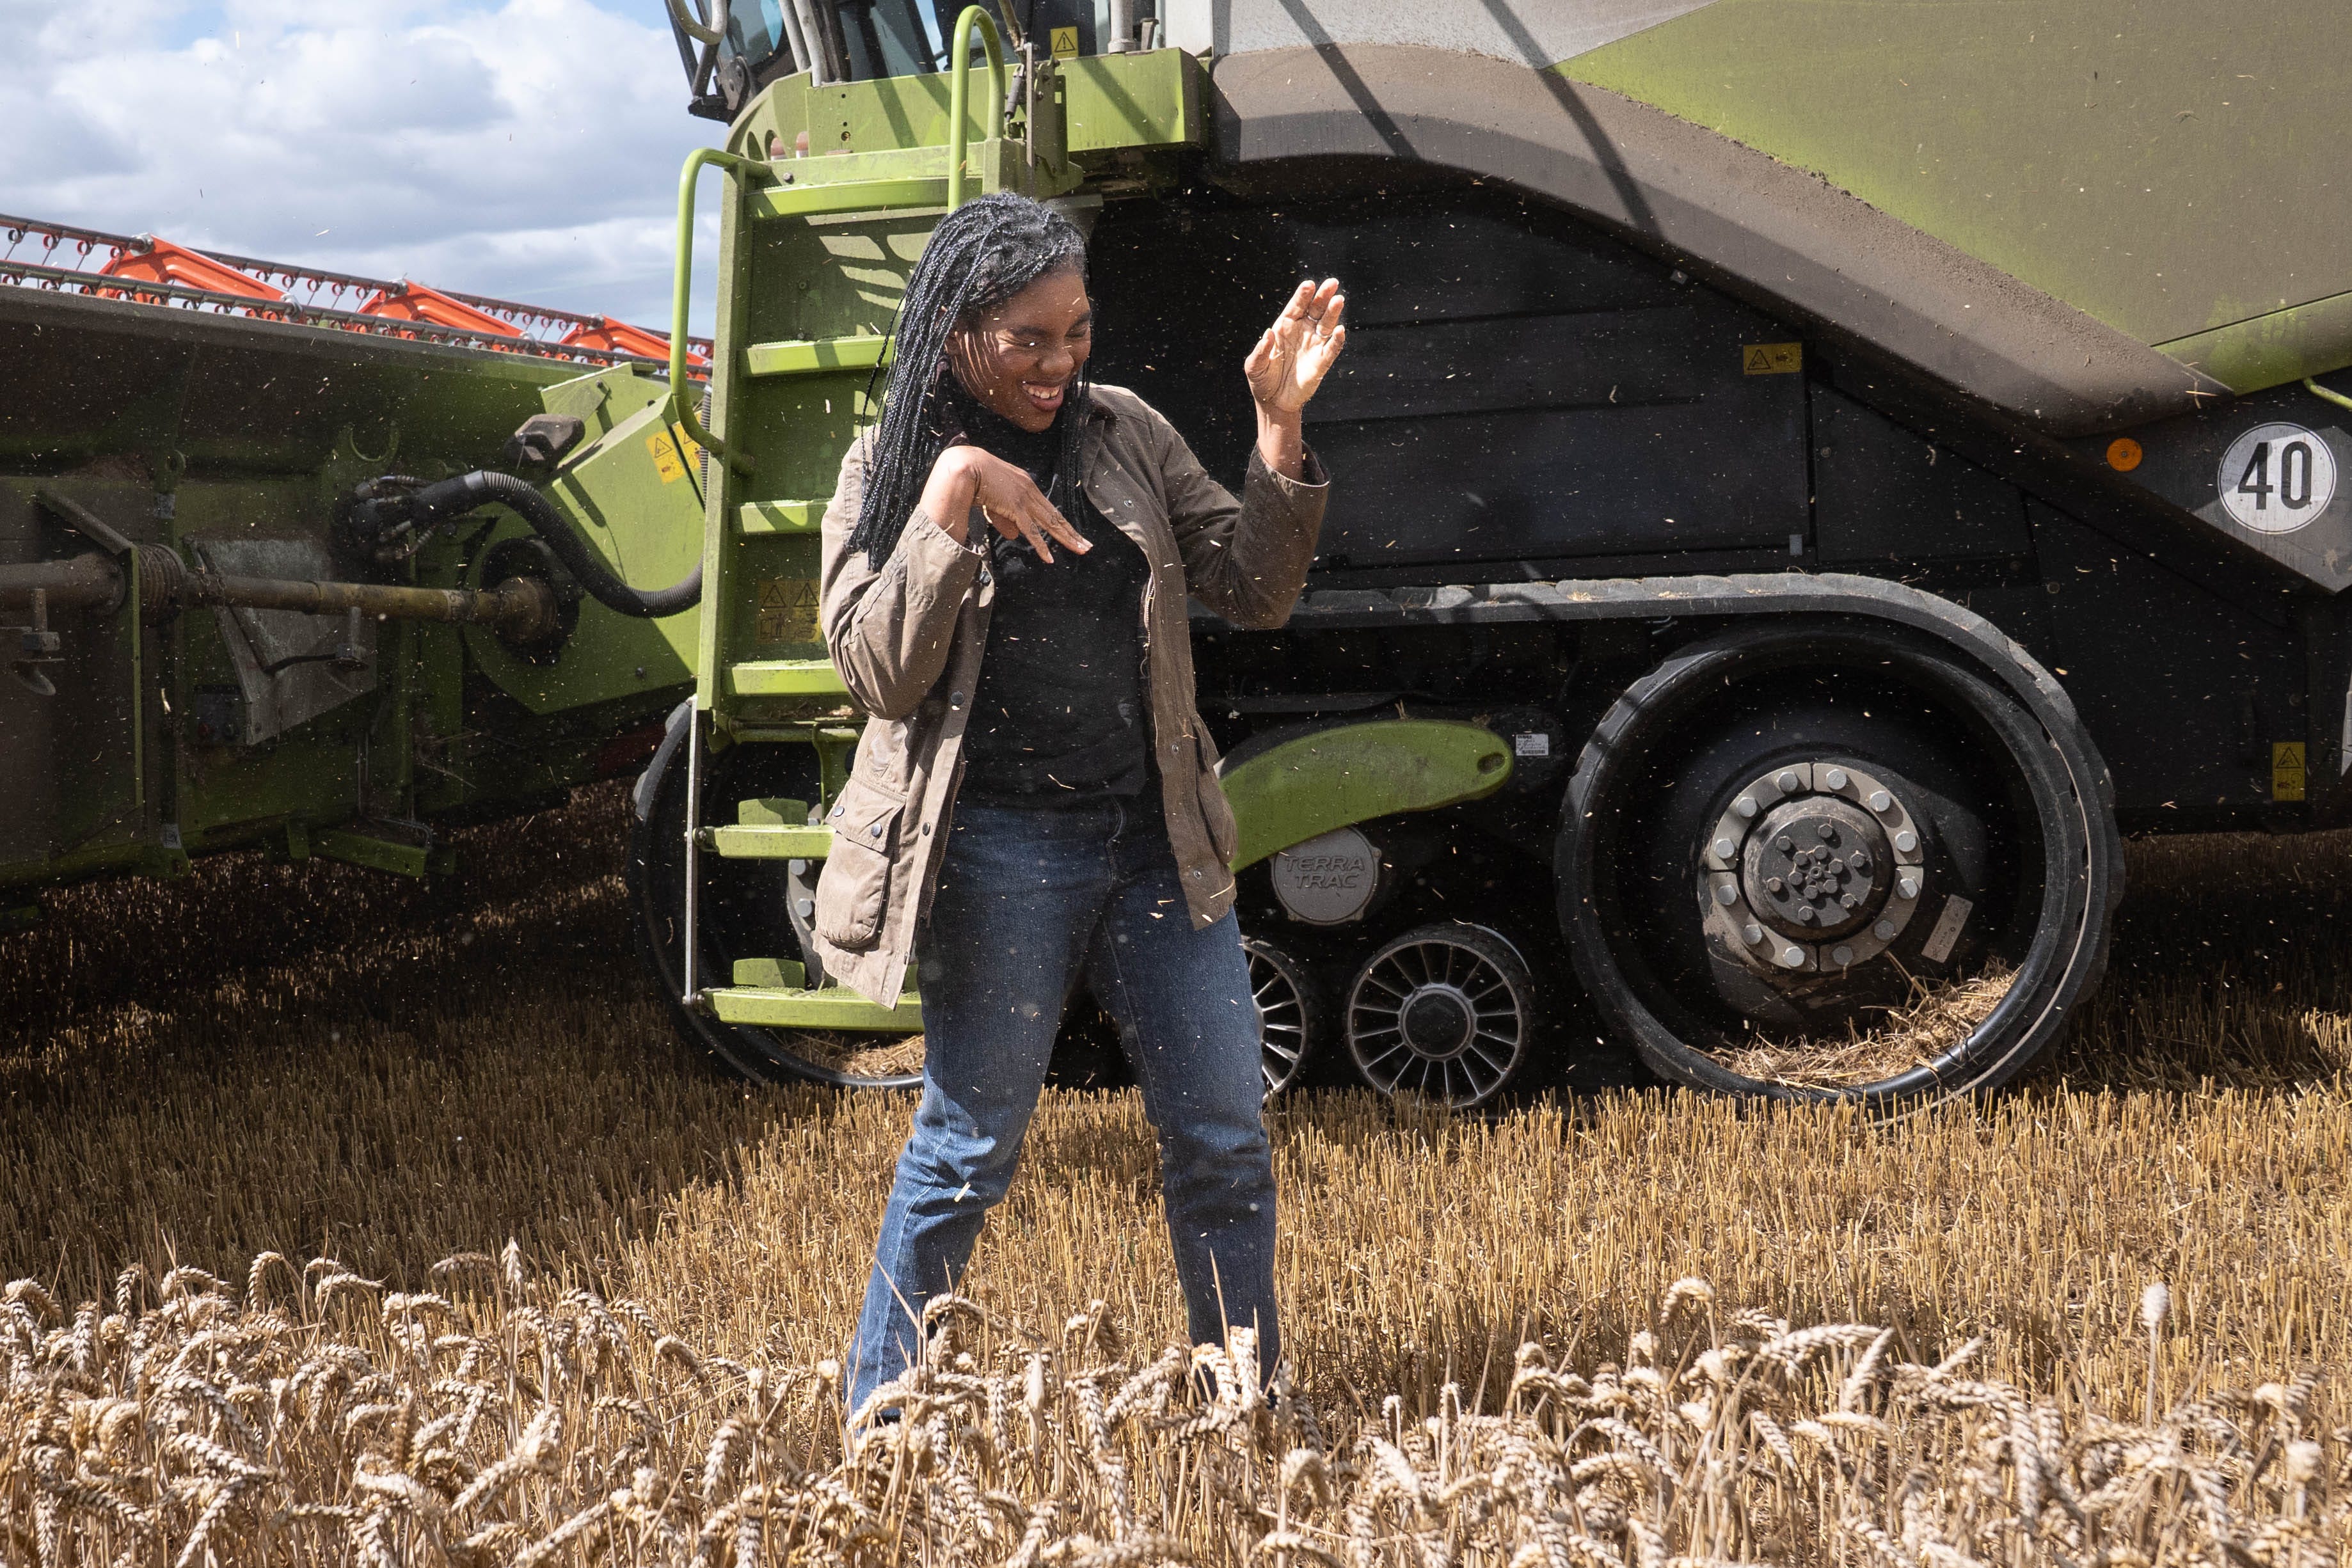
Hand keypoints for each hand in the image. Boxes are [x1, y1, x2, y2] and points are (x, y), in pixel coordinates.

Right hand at [921, 445, 1090, 563]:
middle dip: (1072, 533)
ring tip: (1081, 550)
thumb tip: (1013, 536)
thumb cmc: (974, 479)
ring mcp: (1024, 499)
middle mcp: (1030, 491)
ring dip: (1067, 539)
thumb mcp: (993, 501)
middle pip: (1055, 516)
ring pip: (1050, 524)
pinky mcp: (1015, 507)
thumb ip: (1004, 519)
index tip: (1072, 533)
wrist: (965, 466)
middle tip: (1086, 545)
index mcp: (1026, 485)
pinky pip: (1031, 531)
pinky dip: (1041, 546)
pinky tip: (1050, 558)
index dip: (1061, 523)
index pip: (1048, 508)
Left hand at [1244, 278, 1346, 416]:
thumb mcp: (1254, 366)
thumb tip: (1269, 333)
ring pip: (1326, 324)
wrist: (1274, 402)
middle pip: (1315, 310)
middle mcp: (1302, 332)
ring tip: (1338, 299)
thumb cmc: (1262, 380)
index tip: (1309, 285)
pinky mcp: (1322, 361)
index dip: (1303, 295)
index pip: (1296, 307)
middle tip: (1332, 283)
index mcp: (1285, 328)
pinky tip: (1339, 330)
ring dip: (1333, 312)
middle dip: (1323, 296)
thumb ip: (1261, 350)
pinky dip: (1337, 339)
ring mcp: (1313, 345)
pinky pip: (1332, 348)